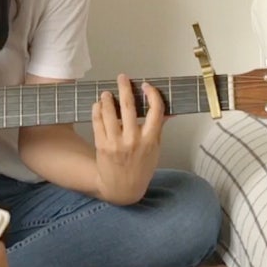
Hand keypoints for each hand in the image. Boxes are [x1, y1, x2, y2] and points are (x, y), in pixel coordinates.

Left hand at [91, 74, 164, 204]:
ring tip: (107, 93)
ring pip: (110, 113)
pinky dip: (97, 110)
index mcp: (150, 140)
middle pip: (129, 107)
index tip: (146, 86)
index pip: (156, 111)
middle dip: (125, 88)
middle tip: (122, 78)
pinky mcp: (102, 145)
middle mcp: (134, 140)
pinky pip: (97, 122)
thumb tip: (169, 111)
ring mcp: (116, 143)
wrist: (122, 189)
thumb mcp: (155, 150)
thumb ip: (159, 129)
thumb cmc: (141, 167)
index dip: (152, 95)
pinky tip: (98, 105)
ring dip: (108, 98)